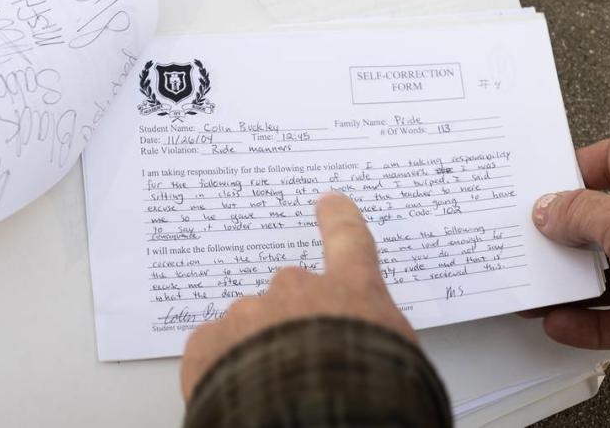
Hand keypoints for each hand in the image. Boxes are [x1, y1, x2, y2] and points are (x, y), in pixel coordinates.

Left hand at [179, 191, 414, 401]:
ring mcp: (249, 313)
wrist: (317, 420)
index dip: (338, 220)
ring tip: (272, 388)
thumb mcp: (400, 359)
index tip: (329, 204)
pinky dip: (222, 368)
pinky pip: (213, 349)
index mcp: (352, 290)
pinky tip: (239, 392)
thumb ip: (376, 334)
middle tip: (304, 359)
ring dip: (257, 348)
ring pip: (249, 324)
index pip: (349, 240)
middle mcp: (298, 290)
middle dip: (294, 319)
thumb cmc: (371, 393)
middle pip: (291, 292)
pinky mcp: (208, 344)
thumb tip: (365, 342)